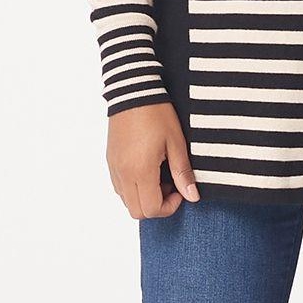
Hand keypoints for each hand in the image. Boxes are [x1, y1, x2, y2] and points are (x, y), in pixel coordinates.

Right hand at [107, 102, 200, 218]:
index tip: (180, 190)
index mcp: (140, 171)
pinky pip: (120, 187)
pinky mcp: (110, 161)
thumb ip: (183, 173)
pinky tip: (147, 169)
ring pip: (126, 201)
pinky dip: (134, 187)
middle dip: (156, 205)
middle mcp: (123, 174)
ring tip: (159, 175)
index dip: (169, 206)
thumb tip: (192, 196)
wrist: (132, 91)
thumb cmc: (156, 114)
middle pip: (137, 211)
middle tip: (171, 185)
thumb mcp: (176, 143)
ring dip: (144, 196)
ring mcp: (114, 168)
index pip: (151, 209)